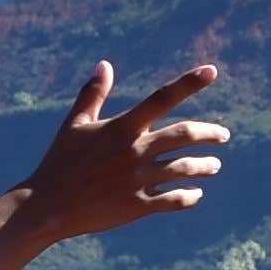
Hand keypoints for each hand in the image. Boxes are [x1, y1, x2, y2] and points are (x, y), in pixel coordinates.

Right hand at [20, 61, 226, 239]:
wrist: (47, 205)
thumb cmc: (60, 161)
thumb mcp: (75, 124)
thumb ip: (93, 94)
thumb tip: (104, 64)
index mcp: (122, 127)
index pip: (162, 98)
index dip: (189, 83)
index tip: (212, 71)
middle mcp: (134, 150)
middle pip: (184, 135)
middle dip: (210, 134)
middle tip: (223, 135)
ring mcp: (138, 179)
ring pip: (185, 169)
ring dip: (205, 166)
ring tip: (214, 165)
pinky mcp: (137, 205)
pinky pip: (174, 200)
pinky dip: (189, 196)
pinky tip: (195, 194)